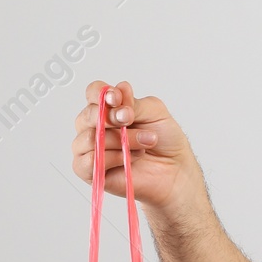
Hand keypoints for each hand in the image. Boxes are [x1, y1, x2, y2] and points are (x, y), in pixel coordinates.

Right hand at [71, 81, 198, 210]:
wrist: (175, 170)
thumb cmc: (165, 141)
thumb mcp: (154, 112)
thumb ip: (133, 102)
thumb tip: (118, 90)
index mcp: (109, 109)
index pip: (93, 93)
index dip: (101, 94)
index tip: (117, 99)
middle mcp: (96, 127)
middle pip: (87, 115)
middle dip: (111, 117)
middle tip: (131, 120)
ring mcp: (91, 149)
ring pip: (90, 138)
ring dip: (120, 139)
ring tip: (143, 143)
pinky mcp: (91, 172)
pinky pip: (88, 162)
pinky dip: (112, 158)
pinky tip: (128, 158)